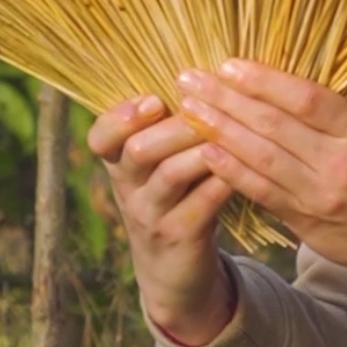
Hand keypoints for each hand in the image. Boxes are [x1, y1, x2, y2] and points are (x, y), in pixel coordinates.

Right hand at [87, 95, 236, 346]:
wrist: (174, 272)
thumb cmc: (177, 199)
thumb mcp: (160, 165)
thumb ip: (170, 127)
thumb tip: (207, 74)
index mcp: (120, 163)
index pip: (101, 136)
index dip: (119, 117)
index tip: (151, 100)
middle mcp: (128, 188)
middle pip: (138, 149)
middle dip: (176, 124)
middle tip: (208, 107)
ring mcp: (151, 215)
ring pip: (171, 173)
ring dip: (202, 148)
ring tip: (231, 130)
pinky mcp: (180, 237)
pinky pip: (202, 203)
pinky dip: (224, 179)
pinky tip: (245, 164)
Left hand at [177, 60, 346, 315]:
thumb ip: (328, 113)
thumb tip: (270, 81)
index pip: (306, 98)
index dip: (263, 80)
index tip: (227, 64)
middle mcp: (342, 160)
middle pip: (275, 124)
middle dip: (227, 99)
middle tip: (191, 79)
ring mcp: (322, 193)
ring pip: (262, 156)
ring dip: (220, 130)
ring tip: (189, 110)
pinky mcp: (306, 219)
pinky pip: (261, 190)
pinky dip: (232, 169)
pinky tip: (206, 151)